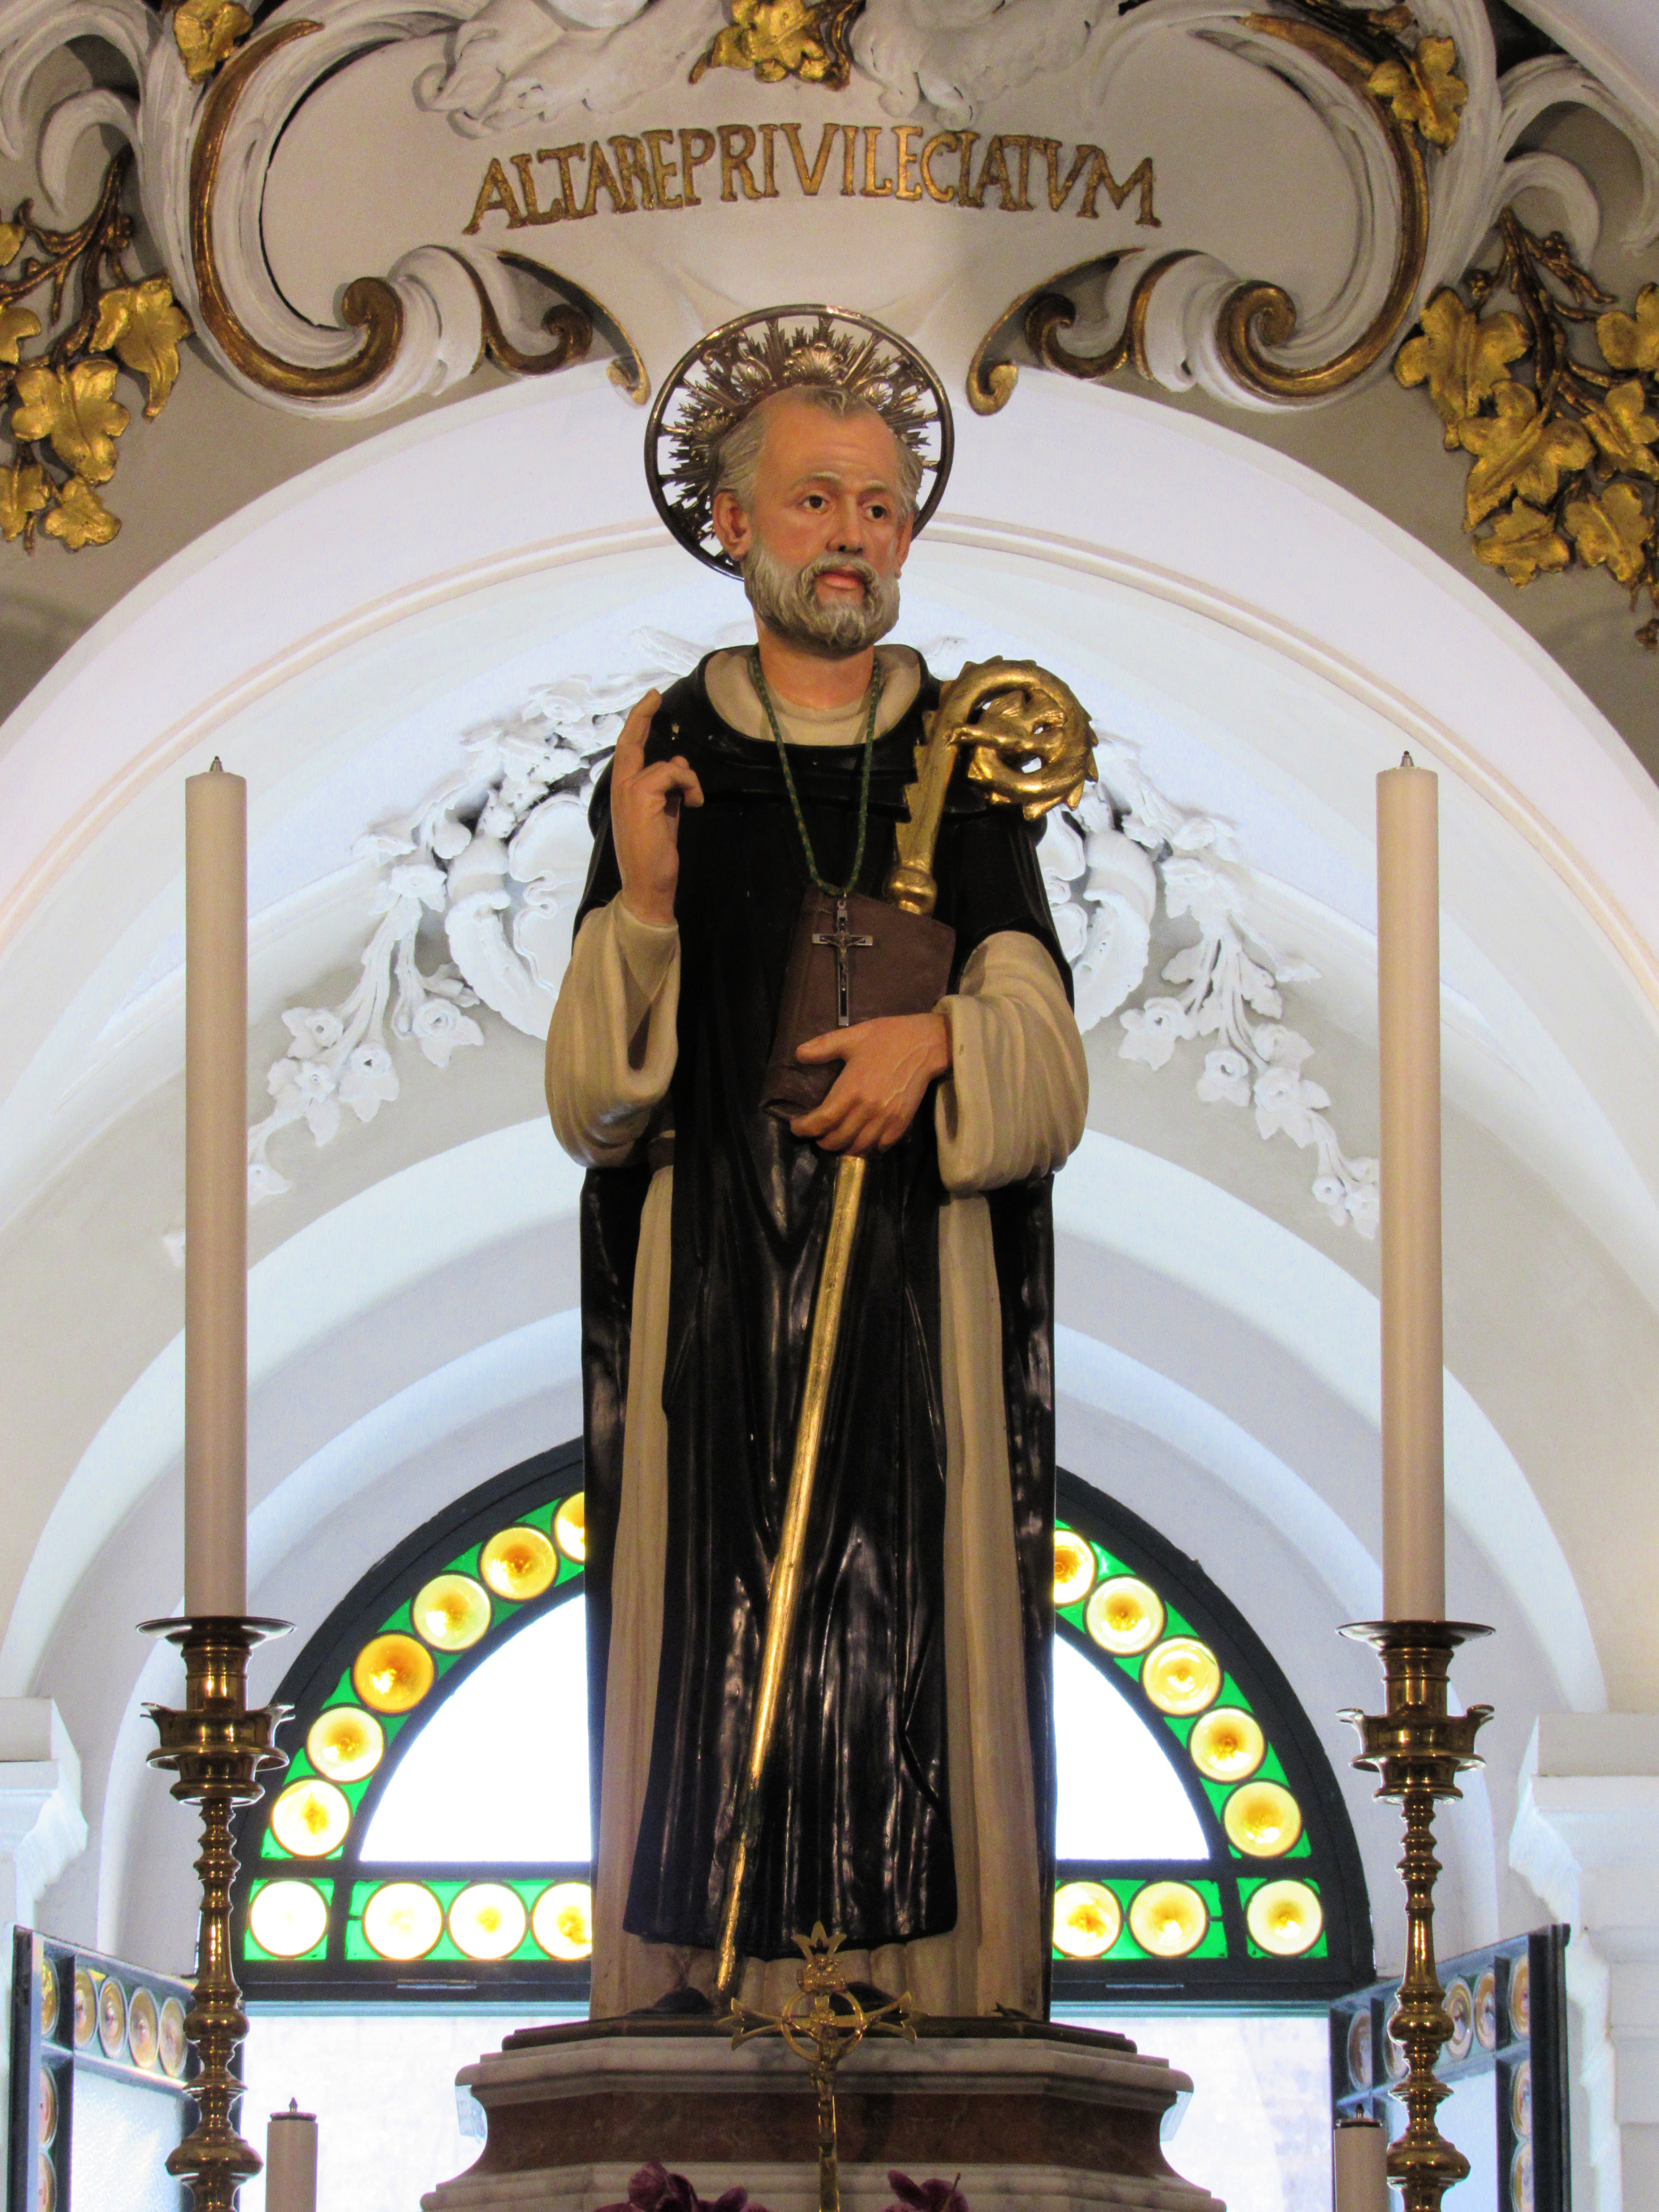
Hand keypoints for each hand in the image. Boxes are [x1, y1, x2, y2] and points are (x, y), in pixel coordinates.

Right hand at [611, 690, 702, 925]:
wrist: (646, 884)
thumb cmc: (654, 855)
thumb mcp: (664, 814)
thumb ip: (668, 788)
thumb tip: (680, 762)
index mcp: (623, 792)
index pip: (627, 751)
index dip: (637, 724)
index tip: (650, 702)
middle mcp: (619, 788)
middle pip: (629, 742)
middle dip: (642, 715)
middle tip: (655, 696)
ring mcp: (627, 791)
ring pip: (666, 765)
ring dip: (687, 779)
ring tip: (693, 801)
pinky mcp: (641, 795)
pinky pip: (673, 773)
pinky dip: (689, 785)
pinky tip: (694, 804)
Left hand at [789, 1013, 950, 1154]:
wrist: (925, 1044)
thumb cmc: (887, 1037)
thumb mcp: (852, 1036)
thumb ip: (824, 1046)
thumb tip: (798, 1054)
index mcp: (851, 1089)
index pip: (821, 1121)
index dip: (804, 1128)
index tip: (797, 1126)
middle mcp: (867, 1110)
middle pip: (837, 1140)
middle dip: (821, 1140)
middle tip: (817, 1134)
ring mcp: (885, 1119)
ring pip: (857, 1147)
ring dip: (843, 1148)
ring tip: (836, 1140)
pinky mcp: (901, 1123)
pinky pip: (880, 1147)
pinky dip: (867, 1148)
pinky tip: (861, 1141)